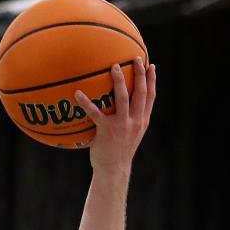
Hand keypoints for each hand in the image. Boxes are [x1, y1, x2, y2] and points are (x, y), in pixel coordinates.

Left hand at [75, 57, 155, 173]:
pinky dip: (86, 102)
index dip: (152, 81)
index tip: (152, 65)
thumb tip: (122, 107)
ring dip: (119, 80)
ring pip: (123, 98)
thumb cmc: (118, 153)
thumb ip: (131, 121)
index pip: (150, 97)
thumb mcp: (131, 136)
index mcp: (142, 121)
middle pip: (140, 92)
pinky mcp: (107, 130)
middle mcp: (135, 121)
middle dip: (140, 74)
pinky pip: (95, 113)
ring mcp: (122, 125)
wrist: (113, 170)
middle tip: (136, 58)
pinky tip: (77, 93)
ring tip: (114, 67)